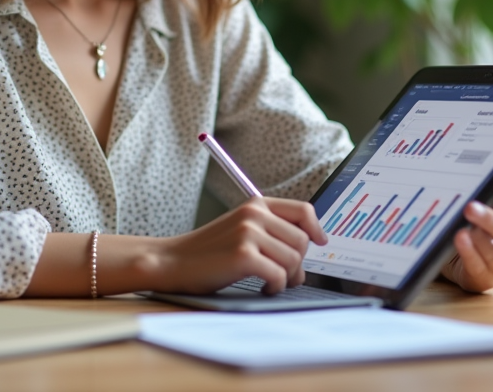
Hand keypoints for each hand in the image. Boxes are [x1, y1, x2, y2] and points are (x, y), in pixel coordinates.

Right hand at [154, 197, 326, 294]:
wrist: (173, 262)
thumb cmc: (208, 251)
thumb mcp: (240, 229)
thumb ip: (271, 231)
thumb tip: (307, 251)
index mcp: (255, 204)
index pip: (303, 210)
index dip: (316, 229)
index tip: (320, 242)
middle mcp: (253, 214)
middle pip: (302, 241)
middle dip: (299, 263)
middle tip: (284, 275)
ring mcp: (248, 234)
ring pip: (294, 260)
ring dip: (287, 277)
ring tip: (270, 281)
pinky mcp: (243, 256)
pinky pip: (279, 275)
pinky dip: (276, 286)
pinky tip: (263, 287)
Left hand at [440, 178, 492, 292]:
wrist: (461, 263)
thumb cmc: (477, 234)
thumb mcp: (485, 218)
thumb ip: (486, 203)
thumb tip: (476, 183)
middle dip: (490, 220)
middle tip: (470, 207)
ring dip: (478, 239)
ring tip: (463, 228)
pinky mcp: (486, 281)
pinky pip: (478, 267)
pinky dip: (469, 253)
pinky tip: (460, 240)